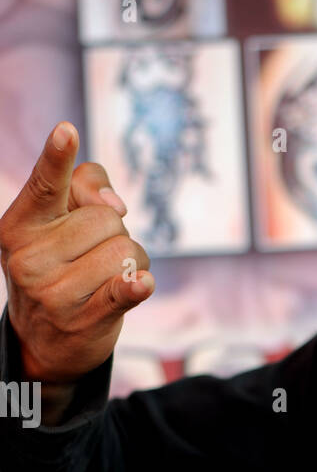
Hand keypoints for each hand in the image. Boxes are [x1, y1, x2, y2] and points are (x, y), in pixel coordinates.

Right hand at [0, 121, 152, 385]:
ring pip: (125, 251)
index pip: (44, 185)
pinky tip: (141, 284)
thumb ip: (84, 188)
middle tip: (96, 255)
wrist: (44, 341)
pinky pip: (122, 291)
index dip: (58, 158)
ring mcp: (54, 292)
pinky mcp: (84, 320)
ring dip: (132, 262)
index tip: (66, 130)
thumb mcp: (57, 224)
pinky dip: (136, 287)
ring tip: (108, 278)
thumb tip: (114, 204)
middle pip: (106, 219)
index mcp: (20, 225)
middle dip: (115, 234)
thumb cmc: (59, 266)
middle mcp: (30, 257)